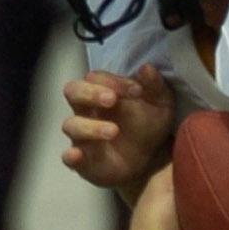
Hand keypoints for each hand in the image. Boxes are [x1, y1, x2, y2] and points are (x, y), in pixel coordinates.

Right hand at [62, 66, 174, 188]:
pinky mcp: (84, 161)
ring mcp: (83, 136)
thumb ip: (155, 86)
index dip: (114, 81)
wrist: (151, 159)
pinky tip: (78, 155)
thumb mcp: (160, 104)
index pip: (97, 77)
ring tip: (114, 131)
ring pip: (72, 125)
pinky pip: (68, 158)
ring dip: (90, 126)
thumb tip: (147, 68)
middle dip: (90, 93)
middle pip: (73, 92)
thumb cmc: (148, 123)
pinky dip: (71, 156)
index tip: (138, 90)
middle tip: (112, 99)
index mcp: (103, 91)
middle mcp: (87, 111)